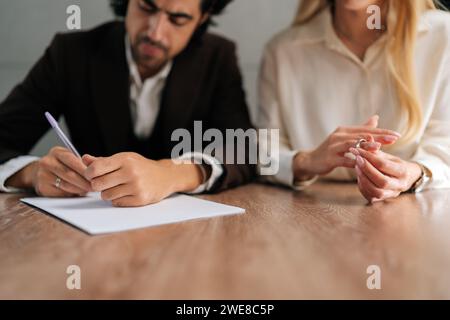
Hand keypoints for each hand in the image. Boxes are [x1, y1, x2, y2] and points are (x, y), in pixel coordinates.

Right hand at [5, 147, 91, 196]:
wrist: (41, 173)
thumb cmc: (63, 165)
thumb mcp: (71, 158)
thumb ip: (84, 162)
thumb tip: (98, 170)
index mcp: (56, 152)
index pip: (72, 160)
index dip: (85, 170)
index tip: (95, 176)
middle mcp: (47, 162)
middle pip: (69, 174)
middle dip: (84, 181)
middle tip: (95, 186)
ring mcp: (43, 176)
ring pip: (66, 185)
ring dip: (80, 189)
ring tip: (89, 190)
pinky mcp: (43, 188)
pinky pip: (61, 193)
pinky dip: (72, 194)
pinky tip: (79, 193)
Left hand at [82, 152, 204, 206]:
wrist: (165, 176)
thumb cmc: (141, 167)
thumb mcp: (125, 159)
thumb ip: (104, 160)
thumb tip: (84, 159)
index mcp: (125, 160)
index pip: (96, 169)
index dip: (89, 174)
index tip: (91, 175)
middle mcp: (131, 172)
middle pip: (98, 184)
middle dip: (97, 185)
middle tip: (103, 183)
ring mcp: (136, 187)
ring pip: (106, 196)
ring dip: (108, 193)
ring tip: (117, 188)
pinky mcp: (140, 199)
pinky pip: (117, 203)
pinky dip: (118, 200)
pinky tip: (125, 193)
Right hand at [293, 115, 400, 179]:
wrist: (311, 160)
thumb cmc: (331, 150)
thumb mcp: (345, 138)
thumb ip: (361, 129)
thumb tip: (376, 118)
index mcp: (345, 131)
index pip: (366, 129)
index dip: (382, 132)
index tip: (397, 135)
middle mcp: (339, 136)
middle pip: (361, 135)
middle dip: (378, 137)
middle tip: (394, 139)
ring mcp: (333, 147)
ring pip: (352, 145)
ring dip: (366, 146)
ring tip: (379, 147)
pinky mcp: (329, 158)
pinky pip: (344, 160)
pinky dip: (354, 161)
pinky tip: (364, 164)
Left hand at [350, 147, 422, 202]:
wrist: (404, 178)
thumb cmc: (393, 164)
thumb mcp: (387, 156)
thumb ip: (376, 150)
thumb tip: (366, 138)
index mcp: (403, 172)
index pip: (384, 165)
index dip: (369, 157)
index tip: (357, 149)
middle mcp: (400, 185)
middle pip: (381, 181)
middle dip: (366, 169)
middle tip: (356, 159)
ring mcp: (392, 194)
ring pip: (376, 191)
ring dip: (363, 178)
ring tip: (357, 167)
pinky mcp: (383, 200)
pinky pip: (370, 196)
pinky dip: (362, 186)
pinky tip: (359, 176)